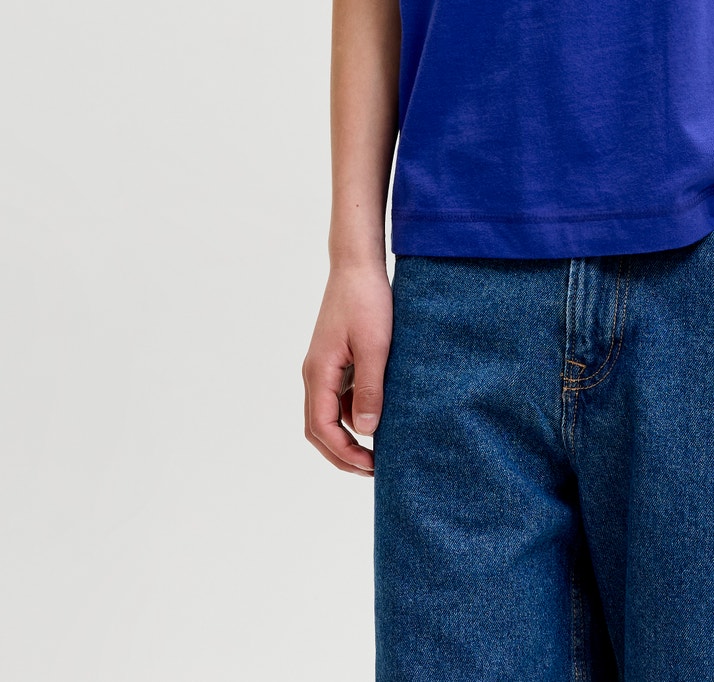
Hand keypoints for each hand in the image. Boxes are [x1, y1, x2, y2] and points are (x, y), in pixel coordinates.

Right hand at [302, 260, 392, 475]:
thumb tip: (366, 431)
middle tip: (373, 470)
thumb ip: (370, 389)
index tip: (371, 466)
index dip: (344, 453)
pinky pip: (337, 397)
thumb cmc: (367, 301)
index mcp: (318, 373)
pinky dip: (351, 414)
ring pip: (326, 414)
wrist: (358, 265)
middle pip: (318, 428)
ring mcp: (323, 367)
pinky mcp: (335, 359)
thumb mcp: (376, 347)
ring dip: (347, 436)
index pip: (321, 428)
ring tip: (378, 450)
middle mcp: (314, 373)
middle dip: (342, 454)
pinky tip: (376, 417)